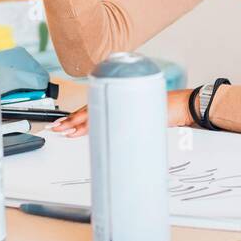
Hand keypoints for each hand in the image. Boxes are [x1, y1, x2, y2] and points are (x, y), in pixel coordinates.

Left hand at [48, 90, 195, 137]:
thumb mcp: (140, 118)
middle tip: (57, 129)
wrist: (183, 106)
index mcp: (119, 101)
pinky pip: (110, 117)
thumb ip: (125, 125)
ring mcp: (124, 102)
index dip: (76, 117)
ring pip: (96, 112)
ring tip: (65, 131)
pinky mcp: (130, 109)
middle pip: (90, 110)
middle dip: (72, 121)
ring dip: (79, 123)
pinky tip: (86, 131)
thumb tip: (111, 141)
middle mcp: (120, 99)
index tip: (63, 126)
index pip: (93, 109)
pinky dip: (96, 125)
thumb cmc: (165, 112)